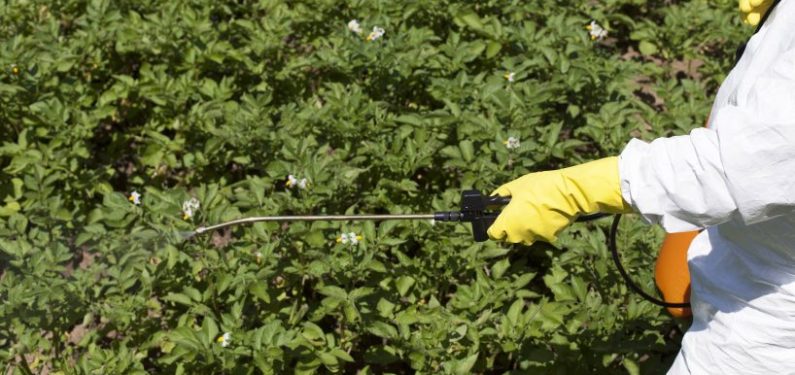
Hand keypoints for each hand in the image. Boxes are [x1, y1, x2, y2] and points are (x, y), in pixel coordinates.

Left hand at [487, 157, 631, 244]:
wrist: (569, 193)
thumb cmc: (540, 186)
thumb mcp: (516, 185)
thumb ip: (501, 194)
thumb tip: (492, 198)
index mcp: (508, 222)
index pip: (493, 234)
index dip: (492, 226)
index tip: (496, 219)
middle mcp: (519, 234)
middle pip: (508, 236)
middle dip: (509, 226)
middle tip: (515, 211)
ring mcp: (534, 237)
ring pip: (524, 236)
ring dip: (524, 227)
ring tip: (531, 209)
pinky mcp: (548, 238)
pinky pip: (538, 234)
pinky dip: (539, 227)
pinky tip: (544, 213)